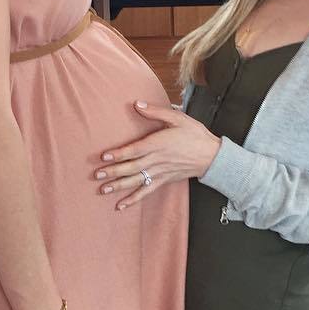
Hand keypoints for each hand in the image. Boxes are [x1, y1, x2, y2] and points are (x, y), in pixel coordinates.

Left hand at [95, 101, 219, 209]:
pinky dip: (133, 199)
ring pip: (136, 181)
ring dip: (119, 186)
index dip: (119, 154)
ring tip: (103, 190)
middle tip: (97, 175)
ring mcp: (160, 173)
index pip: (135, 150)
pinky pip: (146, 191)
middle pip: (131, 167)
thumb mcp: (178, 118)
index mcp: (158, 144)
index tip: (104, 156)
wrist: (211, 156)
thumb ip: (156, 112)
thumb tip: (137, 104)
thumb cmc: (194, 134)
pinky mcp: (163, 181)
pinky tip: (121, 205)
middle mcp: (157, 160)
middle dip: (113, 172)